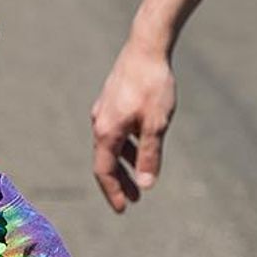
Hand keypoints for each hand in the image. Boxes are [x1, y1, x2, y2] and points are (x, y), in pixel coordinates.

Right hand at [90, 39, 175, 211]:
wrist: (146, 47)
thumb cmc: (153, 85)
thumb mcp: (156, 124)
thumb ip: (149, 156)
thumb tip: (146, 185)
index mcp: (107, 133)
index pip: (105, 171)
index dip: (113, 192)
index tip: (122, 209)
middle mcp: (99, 124)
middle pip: (105, 162)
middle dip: (119, 182)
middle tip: (133, 200)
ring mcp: (104, 113)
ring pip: (111, 147)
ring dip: (125, 165)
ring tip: (141, 178)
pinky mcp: (111, 103)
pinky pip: (115, 133)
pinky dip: (126, 147)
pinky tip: (140, 148)